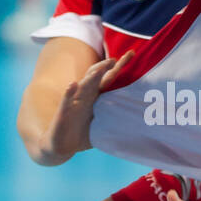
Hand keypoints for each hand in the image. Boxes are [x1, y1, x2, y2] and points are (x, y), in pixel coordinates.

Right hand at [35, 49, 133, 164]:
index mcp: (94, 97)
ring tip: (102, 67)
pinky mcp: (63, 113)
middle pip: (96, 76)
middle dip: (106, 66)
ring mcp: (74, 103)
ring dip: (92, 76)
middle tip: (116, 57)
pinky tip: (72, 85)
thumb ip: (116, 119)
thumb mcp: (102, 126)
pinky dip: (69, 93)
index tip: (132, 54)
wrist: (60, 147)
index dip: (119, 66)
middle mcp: (84, 96)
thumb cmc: (82, 135)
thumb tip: (140, 119)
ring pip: (83, 86)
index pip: (108, 78)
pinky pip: (66, 101)